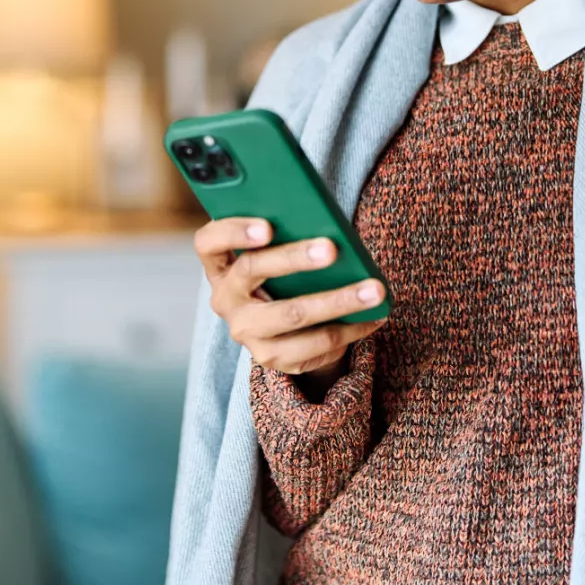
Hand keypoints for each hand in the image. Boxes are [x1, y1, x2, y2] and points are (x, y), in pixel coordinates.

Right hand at [194, 217, 385, 380]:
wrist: (284, 327)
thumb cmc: (285, 271)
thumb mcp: (279, 251)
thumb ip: (290, 234)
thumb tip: (329, 227)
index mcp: (220, 264)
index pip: (209, 242)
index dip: (233, 231)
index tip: (268, 225)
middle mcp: (225, 299)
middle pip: (253, 271)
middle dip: (295, 258)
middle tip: (332, 249)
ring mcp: (246, 333)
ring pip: (291, 314)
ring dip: (338, 300)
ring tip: (375, 289)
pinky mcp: (272, 359)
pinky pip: (315, 345)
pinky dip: (350, 329)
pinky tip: (375, 316)